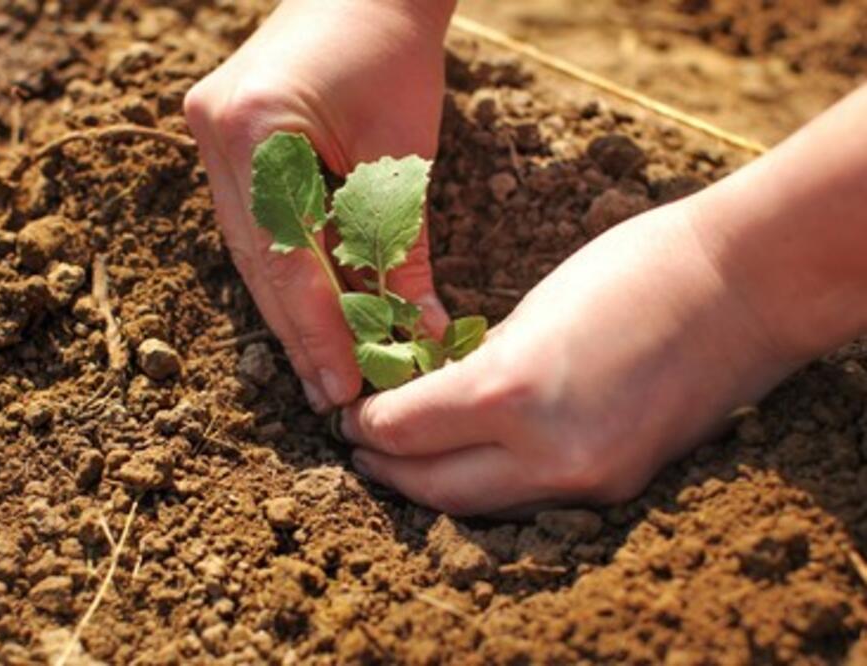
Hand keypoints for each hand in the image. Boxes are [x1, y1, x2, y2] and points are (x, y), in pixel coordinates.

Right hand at [184, 0, 454, 411]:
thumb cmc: (395, 53)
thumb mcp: (402, 157)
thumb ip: (400, 247)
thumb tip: (420, 331)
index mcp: (253, 126)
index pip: (285, 253)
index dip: (316, 326)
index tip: (342, 384)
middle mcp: (214, 133)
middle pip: (258, 260)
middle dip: (299, 331)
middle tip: (329, 394)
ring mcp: (210, 137)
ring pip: (251, 251)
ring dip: (291, 311)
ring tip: (322, 369)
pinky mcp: (226, 145)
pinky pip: (256, 226)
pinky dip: (288, 272)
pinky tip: (310, 317)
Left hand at [341, 200, 793, 516]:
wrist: (745, 287)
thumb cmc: (635, 269)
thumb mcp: (531, 309)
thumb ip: (478, 367)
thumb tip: (433, 398)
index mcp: (513, 390)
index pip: (405, 431)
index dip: (366, 425)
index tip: (349, 413)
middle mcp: (548, 453)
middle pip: (433, 487)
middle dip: (386, 469)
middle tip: (358, 449)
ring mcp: (587, 479)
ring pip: (481, 506)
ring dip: (434, 487)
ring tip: (403, 466)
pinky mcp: (619, 486)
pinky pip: (530, 500)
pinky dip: (490, 487)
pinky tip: (472, 463)